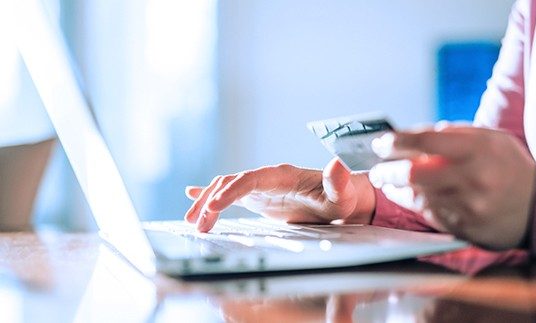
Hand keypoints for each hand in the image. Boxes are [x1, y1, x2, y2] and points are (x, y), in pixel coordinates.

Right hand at [184, 158, 375, 231]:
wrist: (339, 198)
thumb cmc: (341, 198)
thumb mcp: (342, 194)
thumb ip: (338, 182)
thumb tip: (336, 165)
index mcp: (282, 175)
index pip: (250, 179)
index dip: (230, 191)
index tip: (213, 207)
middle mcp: (267, 177)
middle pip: (232, 182)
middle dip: (211, 201)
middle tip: (198, 224)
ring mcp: (261, 186)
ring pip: (226, 187)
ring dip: (207, 202)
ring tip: (192, 221)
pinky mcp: (259, 196)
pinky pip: (231, 192)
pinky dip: (211, 194)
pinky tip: (193, 196)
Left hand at [388, 126, 535, 249]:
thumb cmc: (505, 166)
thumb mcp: (487, 139)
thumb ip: (450, 134)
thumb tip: (408, 136)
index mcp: (478, 149)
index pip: (426, 141)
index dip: (396, 141)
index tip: (380, 142)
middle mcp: (473, 178)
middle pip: (414, 173)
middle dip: (386, 170)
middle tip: (375, 169)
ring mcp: (468, 205)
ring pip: (416, 196)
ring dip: (394, 188)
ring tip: (385, 180)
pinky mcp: (463, 226)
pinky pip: (426, 213)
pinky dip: (410, 202)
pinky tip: (403, 195)